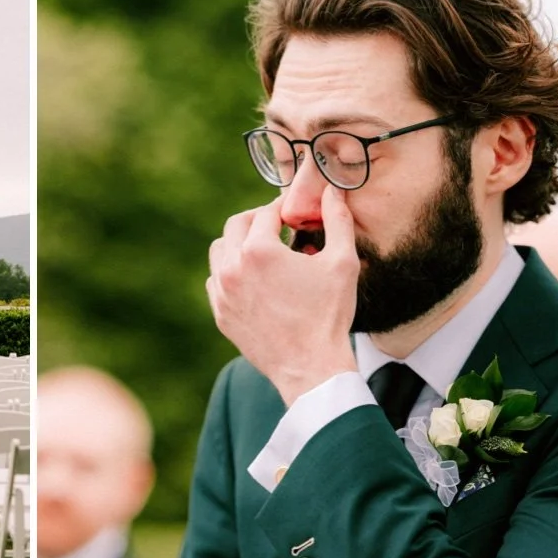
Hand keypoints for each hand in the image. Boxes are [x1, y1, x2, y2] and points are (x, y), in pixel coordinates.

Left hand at [205, 181, 359, 403]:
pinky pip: (216, 280)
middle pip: (235, 225)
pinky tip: (254, 277)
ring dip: (239, 243)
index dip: (283, 207)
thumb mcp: (342, 261)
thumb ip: (337, 220)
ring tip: (264, 249)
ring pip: (219, 251)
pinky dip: (231, 271)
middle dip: (257, 219)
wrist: (310, 366)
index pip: (266, 212)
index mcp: (259, 251)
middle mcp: (232, 269)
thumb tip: (332, 191)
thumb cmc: (328, 314)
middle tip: (278, 225)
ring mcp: (221, 293)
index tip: (295, 211)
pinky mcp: (220, 314)